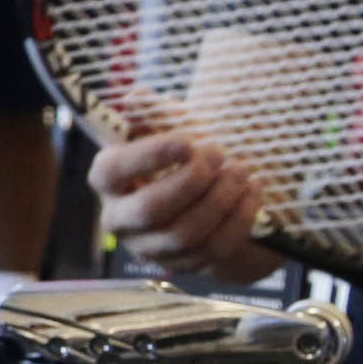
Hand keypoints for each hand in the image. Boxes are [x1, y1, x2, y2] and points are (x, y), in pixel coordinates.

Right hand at [91, 118, 280, 284]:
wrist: (217, 189)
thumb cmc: (187, 155)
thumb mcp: (173, 125)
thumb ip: (154, 111)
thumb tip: (136, 98)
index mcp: (109, 180)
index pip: (112, 172)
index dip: (146, 158)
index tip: (186, 143)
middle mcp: (121, 219)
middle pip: (149, 210)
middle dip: (191, 182)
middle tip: (219, 154)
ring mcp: (152, 248)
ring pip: (184, 233)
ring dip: (219, 200)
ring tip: (241, 171)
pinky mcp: (185, 265)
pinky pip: (213, 248)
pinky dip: (239, 218)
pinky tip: (253, 192)